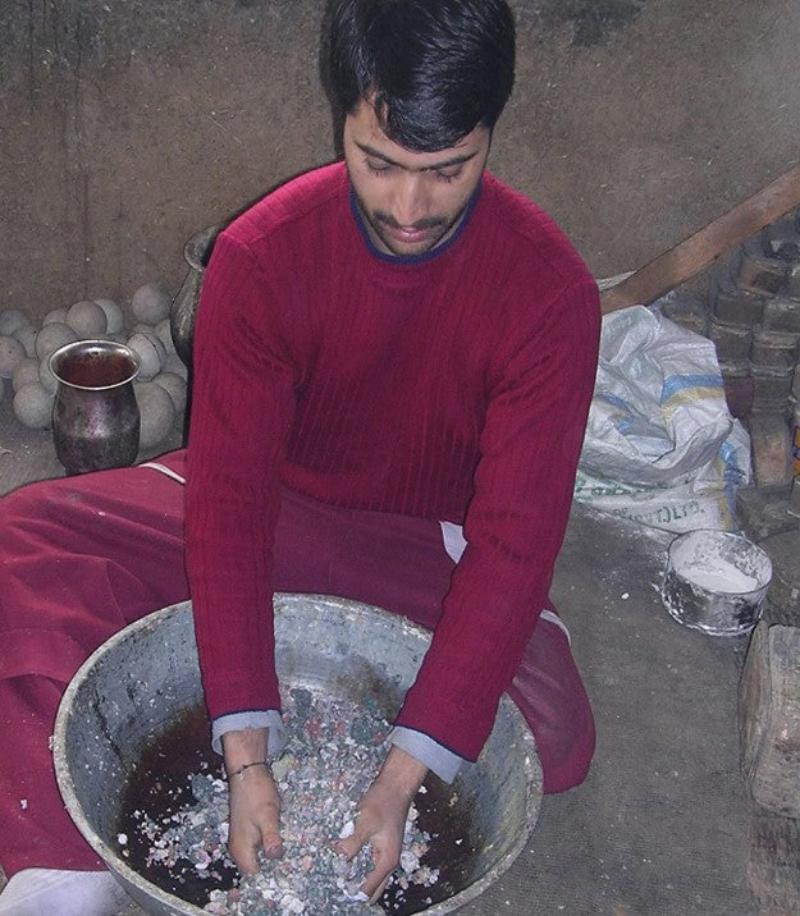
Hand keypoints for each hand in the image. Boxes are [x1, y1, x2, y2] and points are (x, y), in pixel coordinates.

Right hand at [222, 728, 283, 873]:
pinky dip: (270, 842)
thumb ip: (271, 838)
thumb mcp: (268, 815)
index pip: (255, 875)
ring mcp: (242, 838)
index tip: (288, 871)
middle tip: (294, 861)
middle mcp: (239, 848)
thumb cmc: (256, 793)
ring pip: (259, 855)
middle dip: (273, 865)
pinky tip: (283, 836)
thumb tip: (275, 858)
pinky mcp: (248, 829)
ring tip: (292, 849)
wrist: (247, 771)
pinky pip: (259, 843)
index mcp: (241, 849)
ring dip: (273, 852)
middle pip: (257, 867)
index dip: (270, 876)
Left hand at [334, 746, 427, 902]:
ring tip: (336, 876)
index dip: (354, 894)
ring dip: (355, 876)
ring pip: (369, 874)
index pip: (370, 890)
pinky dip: (357, 863)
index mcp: (387, 860)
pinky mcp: (379, 844)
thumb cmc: (383, 802)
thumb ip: (353, 842)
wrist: (395, 786)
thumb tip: (340, 857)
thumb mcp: (366, 822)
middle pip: (372, 887)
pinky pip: (368, 861)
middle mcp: (388, 861)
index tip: (337, 893)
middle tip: (336, 888)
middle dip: (355, 889)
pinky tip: (343, 858)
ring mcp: (384, 853)